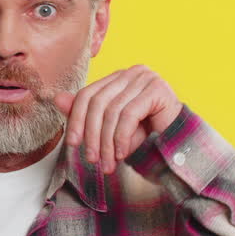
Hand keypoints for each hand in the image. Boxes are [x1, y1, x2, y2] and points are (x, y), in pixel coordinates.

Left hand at [53, 65, 181, 174]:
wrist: (177, 146)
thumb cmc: (144, 136)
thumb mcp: (109, 128)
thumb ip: (85, 113)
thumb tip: (56, 99)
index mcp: (119, 77)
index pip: (88, 94)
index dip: (76, 119)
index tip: (73, 145)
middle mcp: (132, 72)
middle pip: (98, 102)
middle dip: (92, 135)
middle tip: (91, 159)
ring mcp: (146, 77)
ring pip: (112, 111)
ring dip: (106, 142)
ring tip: (107, 164)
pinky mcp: (158, 88)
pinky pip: (129, 115)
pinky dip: (121, 137)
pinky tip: (121, 154)